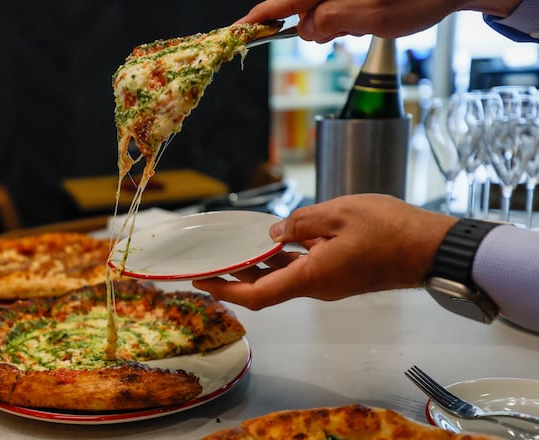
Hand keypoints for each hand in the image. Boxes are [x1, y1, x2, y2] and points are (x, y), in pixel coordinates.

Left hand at [192, 194, 456, 309]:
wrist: (431, 248)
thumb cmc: (391, 230)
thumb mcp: (339, 213)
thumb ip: (301, 222)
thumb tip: (275, 231)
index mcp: (312, 276)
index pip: (258, 294)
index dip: (226, 290)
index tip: (203, 282)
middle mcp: (316, 286)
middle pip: (266, 287)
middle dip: (236, 276)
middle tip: (211, 263)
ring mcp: (328, 282)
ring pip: (284, 277)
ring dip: (259, 265)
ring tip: (235, 249)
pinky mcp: (339, 274)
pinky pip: (303, 268)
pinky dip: (283, 257)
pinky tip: (275, 239)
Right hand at [237, 0, 520, 42]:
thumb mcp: (373, 17)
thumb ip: (331, 21)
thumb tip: (306, 29)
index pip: (282, 1)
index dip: (258, 19)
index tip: (237, 33)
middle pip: (300, 7)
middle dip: (313, 26)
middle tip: (339, 35)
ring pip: (320, 9)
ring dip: (334, 24)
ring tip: (363, 25)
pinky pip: (336, 5)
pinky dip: (346, 18)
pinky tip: (367, 19)